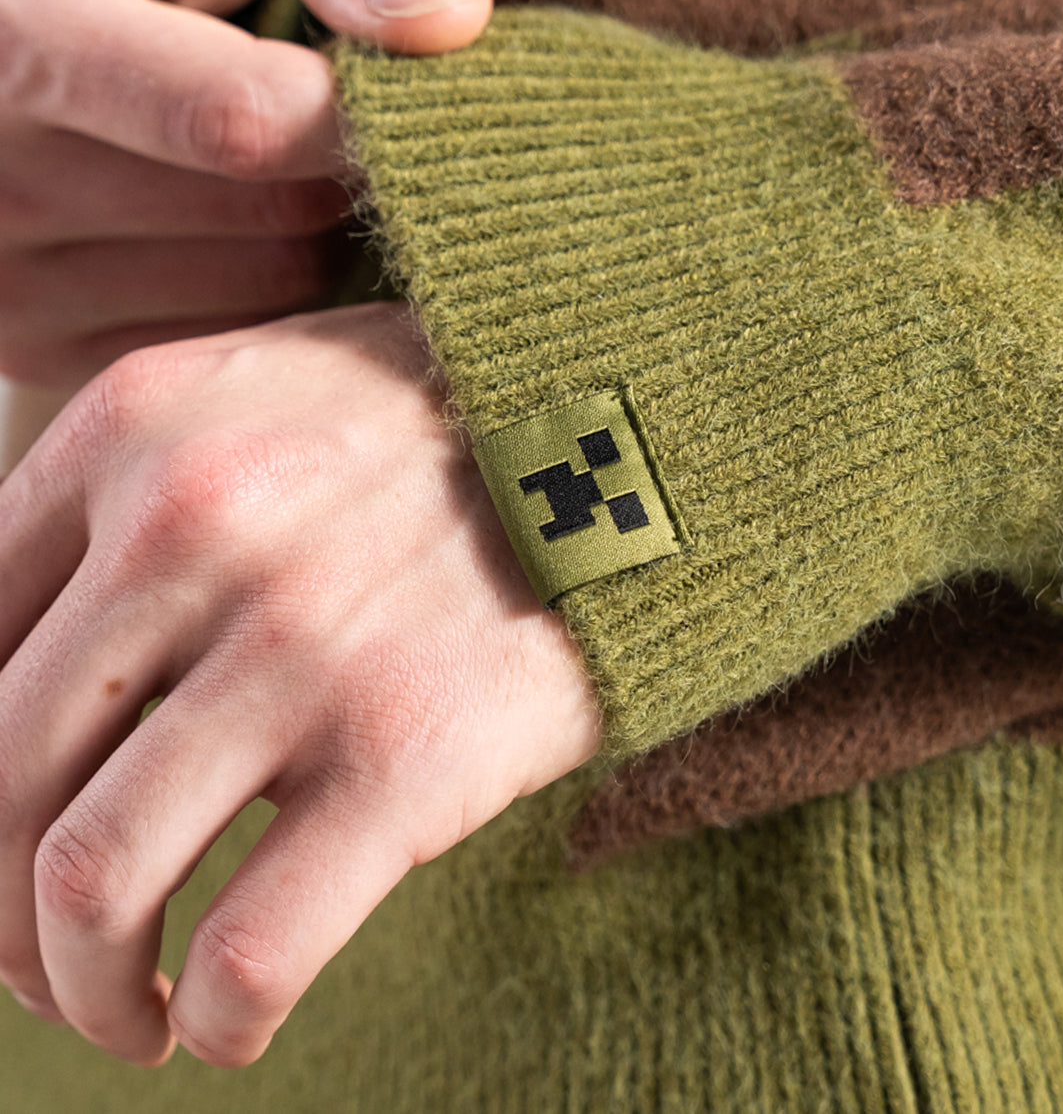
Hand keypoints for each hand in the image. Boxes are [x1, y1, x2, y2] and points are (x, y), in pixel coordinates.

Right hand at [0, 0, 492, 386]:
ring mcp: (7, 277)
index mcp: (7, 25)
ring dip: (324, 211)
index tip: (416, 66)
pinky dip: (281, 274)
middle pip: (269, 207)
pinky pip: (241, 340)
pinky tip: (252, 198)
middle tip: (350, 85)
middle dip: (349, 147)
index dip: (360, 104)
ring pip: (270, 281)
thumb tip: (443, 21)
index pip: (236, 120)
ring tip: (289, 133)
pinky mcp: (44, 346)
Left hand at [0, 303, 598, 1065]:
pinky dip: (212, 1018)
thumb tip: (13, 674)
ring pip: (87, 885)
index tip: (0, 844)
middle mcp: (195, 524)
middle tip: (41, 959)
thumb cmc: (441, 427)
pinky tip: (228, 1021)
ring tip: (127, 1010)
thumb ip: (125, 496)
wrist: (644, 424)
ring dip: (77, 991)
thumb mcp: (260, 395)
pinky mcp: (411, 749)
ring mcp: (302, 640)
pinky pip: (247, 952)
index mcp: (135, 427)